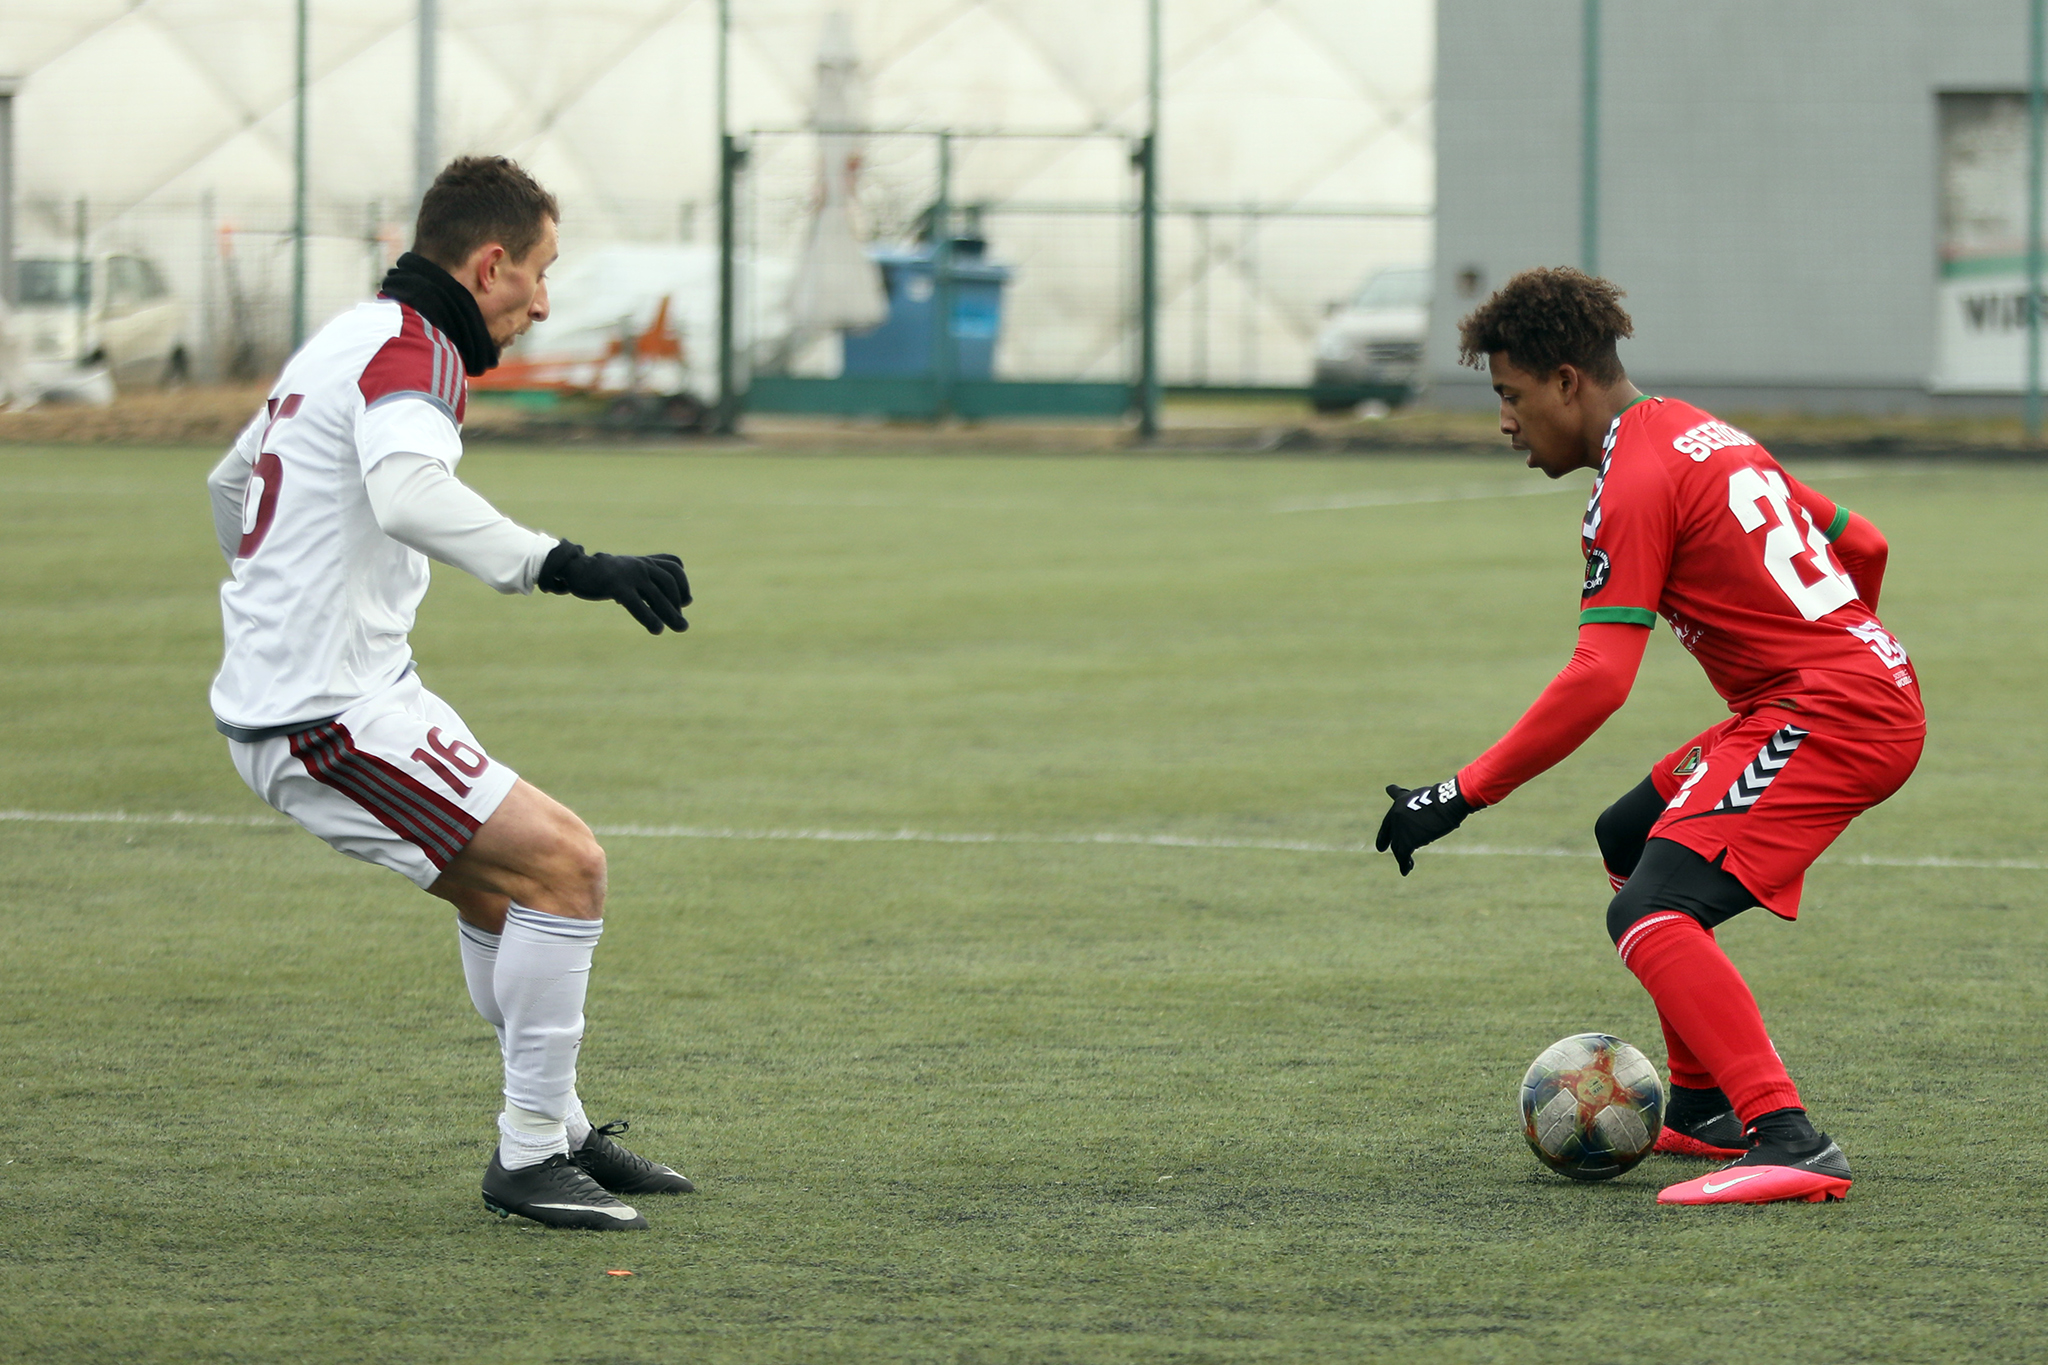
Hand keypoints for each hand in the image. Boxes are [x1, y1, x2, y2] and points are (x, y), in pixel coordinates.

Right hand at [538, 540, 690, 634]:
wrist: (575, 569)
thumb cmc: (605, 575)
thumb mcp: (628, 572)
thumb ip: (648, 581)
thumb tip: (668, 602)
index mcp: (643, 561)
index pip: (673, 566)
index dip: (683, 584)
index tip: (686, 602)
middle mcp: (640, 565)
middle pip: (669, 582)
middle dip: (678, 603)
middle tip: (682, 624)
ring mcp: (629, 574)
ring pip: (657, 594)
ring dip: (671, 613)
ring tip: (680, 628)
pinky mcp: (616, 585)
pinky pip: (637, 603)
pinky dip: (650, 617)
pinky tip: (657, 629)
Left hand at [1375, 776, 1475, 875]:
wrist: (1446, 802)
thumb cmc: (1440, 797)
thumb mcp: (1421, 793)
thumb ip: (1409, 797)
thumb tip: (1401, 793)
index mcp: (1398, 804)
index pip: (1389, 820)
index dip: (1386, 829)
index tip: (1384, 834)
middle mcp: (1396, 816)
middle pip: (1389, 833)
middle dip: (1383, 840)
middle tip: (1380, 848)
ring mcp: (1400, 829)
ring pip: (1397, 846)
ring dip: (1401, 856)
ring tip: (1407, 864)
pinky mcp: (1407, 841)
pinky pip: (1403, 855)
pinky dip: (1404, 864)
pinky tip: (1405, 871)